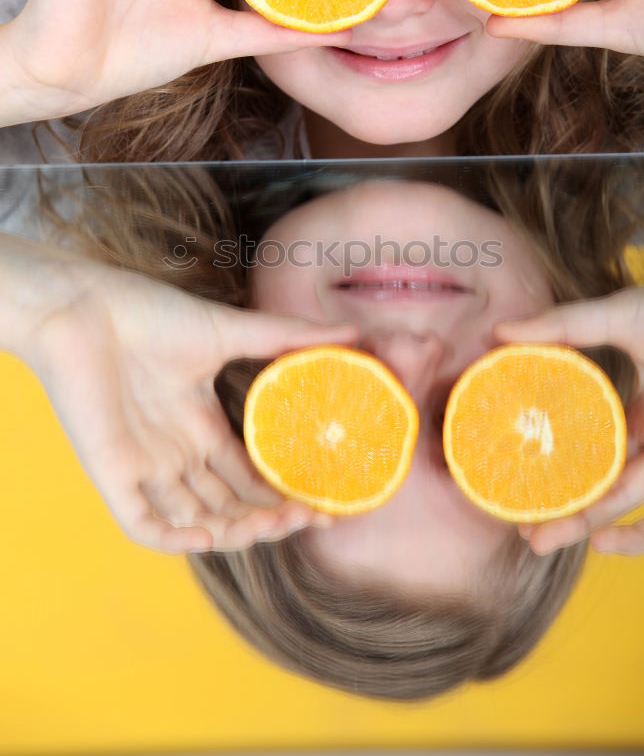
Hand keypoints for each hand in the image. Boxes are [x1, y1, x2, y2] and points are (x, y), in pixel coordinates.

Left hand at [4, 235, 356, 553]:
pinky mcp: (112, 474)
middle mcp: (176, 452)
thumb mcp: (230, 330)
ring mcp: (145, 466)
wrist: (86, 306)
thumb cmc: (151, 313)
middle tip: (312, 515)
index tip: (327, 500)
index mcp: (201, 425)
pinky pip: (146, 526)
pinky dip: (178, 540)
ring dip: (238, 531)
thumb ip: (289, 337)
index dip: (286, 491)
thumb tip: (355, 333)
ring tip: (278, 522)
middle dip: (272, 516)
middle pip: (231, 504)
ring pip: (197, 521)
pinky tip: (215, 534)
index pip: (250, 474)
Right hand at [494, 282, 643, 555]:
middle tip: (521, 524)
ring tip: (541, 540)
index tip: (516, 472)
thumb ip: (564, 326)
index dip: (556, 461)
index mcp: (642, 405)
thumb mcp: (621, 314)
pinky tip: (606, 540)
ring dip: (587, 524)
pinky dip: (643, 535)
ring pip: (629, 498)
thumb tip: (501, 332)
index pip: (592, 443)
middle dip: (562, 507)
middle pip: (604, 479)